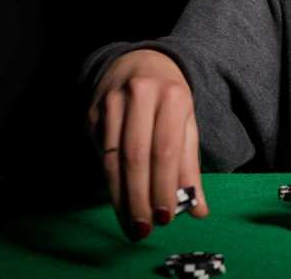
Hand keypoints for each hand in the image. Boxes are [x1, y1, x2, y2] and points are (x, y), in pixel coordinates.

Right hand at [86, 49, 209, 241]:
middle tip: (144, 229)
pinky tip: (118, 199)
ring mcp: (111, 102)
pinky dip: (109, 181)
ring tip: (131, 224)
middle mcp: (140, 95)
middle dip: (139, 198)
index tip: (166, 217)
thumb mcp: (187, 124)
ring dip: (120, 197)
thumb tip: (199, 210)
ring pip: (111, 158)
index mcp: (173, 96)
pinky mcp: (91, 112)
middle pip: (136, 156)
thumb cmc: (170, 99)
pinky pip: (99, 153)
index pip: (166, 149)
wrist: (140, 62)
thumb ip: (191, 166)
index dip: (164, 185)